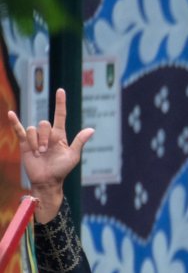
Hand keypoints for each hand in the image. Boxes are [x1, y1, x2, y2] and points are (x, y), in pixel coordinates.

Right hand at [7, 88, 93, 220]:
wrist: (47, 182)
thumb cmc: (61, 170)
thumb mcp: (73, 156)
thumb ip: (79, 142)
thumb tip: (91, 129)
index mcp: (59, 136)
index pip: (60, 116)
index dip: (60, 103)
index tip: (61, 90)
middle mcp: (47, 135)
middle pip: (44, 124)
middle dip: (44, 138)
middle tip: (45, 151)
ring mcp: (35, 138)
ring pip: (33, 129)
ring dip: (35, 142)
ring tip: (39, 154)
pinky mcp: (24, 143)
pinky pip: (19, 129)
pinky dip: (15, 122)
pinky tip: (11, 114)